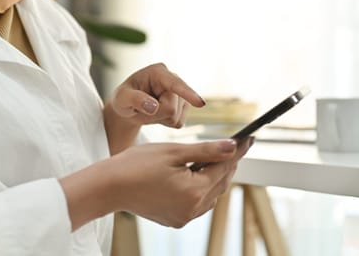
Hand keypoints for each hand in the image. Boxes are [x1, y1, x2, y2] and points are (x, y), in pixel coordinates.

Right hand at [108, 137, 252, 227]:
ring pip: (210, 195)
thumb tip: (233, 147)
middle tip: (236, 146)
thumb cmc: (137, 165)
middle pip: (220, 183)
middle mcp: (192, 209)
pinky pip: (197, 204)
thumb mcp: (174, 152)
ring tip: (218, 158)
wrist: (109, 187)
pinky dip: (202, 189)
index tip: (249, 138)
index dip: (238, 151)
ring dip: (216, 177)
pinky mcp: (174, 219)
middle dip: (228, 164)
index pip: (224, 167)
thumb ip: (207, 151)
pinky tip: (198, 176)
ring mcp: (183, 217)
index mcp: (194, 191)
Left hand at [109, 63, 204, 127]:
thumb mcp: (122, 98)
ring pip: (177, 117)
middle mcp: (173, 79)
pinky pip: (178, 123)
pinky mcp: (184, 106)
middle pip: (172, 108)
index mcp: (157, 72)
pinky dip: (165, 123)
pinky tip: (157, 113)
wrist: (128, 106)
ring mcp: (180, 93)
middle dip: (156, 113)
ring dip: (160, 118)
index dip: (187, 93)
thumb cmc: (124, 98)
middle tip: (141, 108)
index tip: (200, 103)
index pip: (175, 84)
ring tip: (148, 109)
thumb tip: (153, 106)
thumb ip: (135, 99)